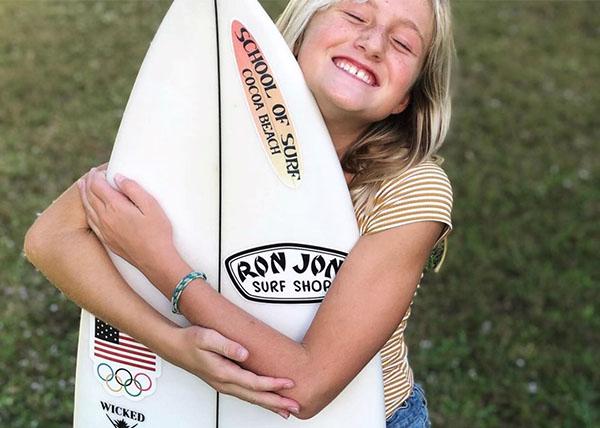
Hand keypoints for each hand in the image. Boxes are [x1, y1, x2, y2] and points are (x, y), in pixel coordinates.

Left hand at [77, 164, 176, 273]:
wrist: (155, 260)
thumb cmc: (157, 232)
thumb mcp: (151, 205)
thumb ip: (133, 189)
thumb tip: (117, 177)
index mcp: (115, 207)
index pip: (97, 185)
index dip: (96, 175)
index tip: (100, 170)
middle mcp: (105, 218)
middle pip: (89, 195)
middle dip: (88, 182)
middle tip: (91, 174)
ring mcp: (104, 230)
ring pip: (87, 208)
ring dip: (83, 195)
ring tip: (82, 186)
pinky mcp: (106, 239)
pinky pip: (90, 221)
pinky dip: (86, 211)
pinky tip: (88, 209)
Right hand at [168, 325, 299, 418]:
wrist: (175, 347)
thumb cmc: (191, 340)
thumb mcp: (208, 337)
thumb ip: (226, 345)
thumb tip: (244, 353)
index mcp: (222, 373)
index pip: (253, 382)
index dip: (272, 384)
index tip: (288, 383)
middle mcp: (224, 383)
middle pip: (255, 396)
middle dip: (276, 402)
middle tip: (295, 406)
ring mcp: (224, 385)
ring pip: (251, 398)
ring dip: (269, 404)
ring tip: (286, 409)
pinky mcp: (224, 382)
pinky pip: (245, 395)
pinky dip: (259, 400)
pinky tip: (266, 401)